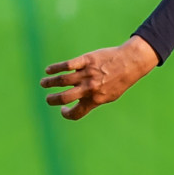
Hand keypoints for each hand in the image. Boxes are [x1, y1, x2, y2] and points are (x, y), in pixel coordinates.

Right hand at [39, 36, 158, 120]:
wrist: (130, 62)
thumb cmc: (120, 81)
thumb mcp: (109, 96)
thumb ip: (93, 101)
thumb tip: (78, 106)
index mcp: (95, 100)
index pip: (75, 113)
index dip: (66, 114)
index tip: (63, 109)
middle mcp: (89, 88)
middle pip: (64, 98)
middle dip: (52, 100)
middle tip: (48, 99)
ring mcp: (87, 74)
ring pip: (62, 80)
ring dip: (49, 83)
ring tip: (43, 83)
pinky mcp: (86, 60)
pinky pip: (67, 65)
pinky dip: (55, 68)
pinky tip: (49, 70)